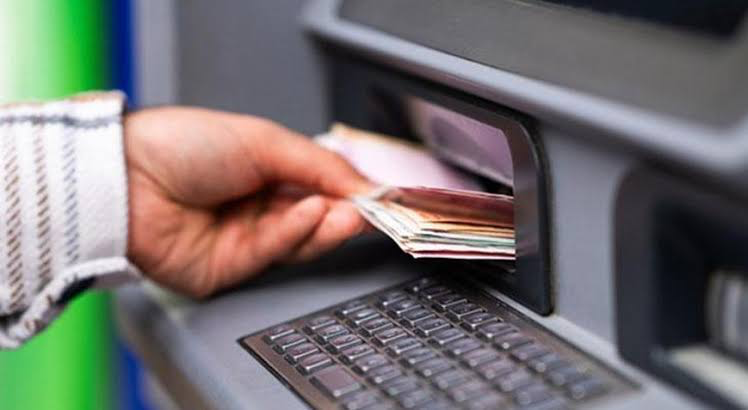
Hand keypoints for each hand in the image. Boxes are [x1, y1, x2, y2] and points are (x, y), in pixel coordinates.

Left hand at [124, 107, 371, 297]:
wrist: (126, 175)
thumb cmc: (184, 145)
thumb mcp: (264, 141)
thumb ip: (319, 166)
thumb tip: (365, 185)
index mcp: (263, 172)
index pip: (318, 187)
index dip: (349, 192)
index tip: (380, 195)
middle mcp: (256, 208)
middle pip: (314, 219)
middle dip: (344, 213)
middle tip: (372, 209)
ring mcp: (243, 240)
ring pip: (300, 241)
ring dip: (327, 225)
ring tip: (347, 211)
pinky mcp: (230, 269)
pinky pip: (273, 253)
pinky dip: (296, 233)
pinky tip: (310, 213)